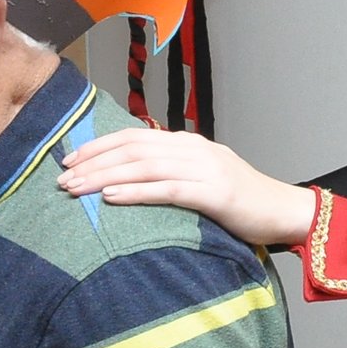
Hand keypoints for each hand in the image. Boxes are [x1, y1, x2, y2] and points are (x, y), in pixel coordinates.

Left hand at [58, 129, 317, 245]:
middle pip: (133, 149)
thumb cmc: (241, 202)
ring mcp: (206, 169)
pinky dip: (137, 191)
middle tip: (62, 177)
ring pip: (144, 166)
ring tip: (76, 189)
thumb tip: (130, 178)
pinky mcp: (215, 193)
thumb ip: (172, 173)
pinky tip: (112, 197)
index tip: (70, 160)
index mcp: (189, 144)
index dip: (99, 146)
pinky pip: (168, 189)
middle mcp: (194, 150)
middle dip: (94, 161)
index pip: (134, 137)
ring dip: (105, 176)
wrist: (284, 211)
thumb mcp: (203, 179)